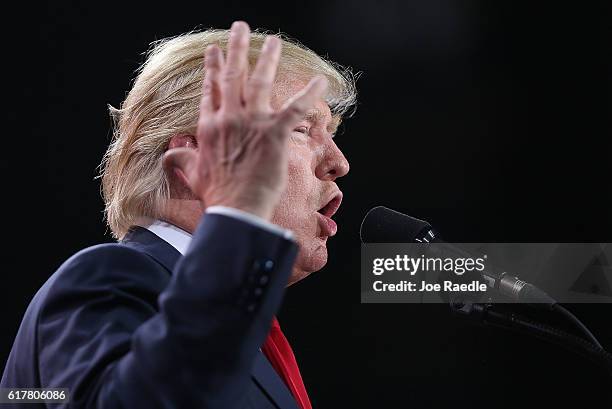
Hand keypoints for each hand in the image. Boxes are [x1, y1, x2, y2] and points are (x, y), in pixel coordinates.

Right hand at [163, 21, 327, 220]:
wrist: (236, 209)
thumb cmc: (217, 195)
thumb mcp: (192, 174)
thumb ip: (181, 160)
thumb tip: (169, 155)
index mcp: (210, 127)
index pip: (211, 91)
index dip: (213, 69)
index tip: (214, 53)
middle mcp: (229, 119)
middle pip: (232, 77)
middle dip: (237, 49)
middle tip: (241, 28)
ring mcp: (252, 123)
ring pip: (259, 82)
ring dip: (268, 59)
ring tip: (274, 41)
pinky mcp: (274, 133)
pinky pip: (295, 108)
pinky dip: (309, 94)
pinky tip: (321, 81)